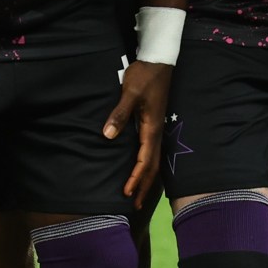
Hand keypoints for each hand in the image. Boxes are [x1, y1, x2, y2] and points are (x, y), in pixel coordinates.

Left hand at [102, 60, 171, 205]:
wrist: (159, 61)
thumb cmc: (144, 75)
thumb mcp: (130, 92)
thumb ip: (119, 114)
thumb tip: (108, 135)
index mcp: (152, 128)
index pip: (145, 160)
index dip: (135, 178)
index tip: (125, 193)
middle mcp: (156, 132)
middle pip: (152, 167)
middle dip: (143, 187)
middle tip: (134, 206)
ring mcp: (156, 128)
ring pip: (153, 160)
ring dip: (145, 179)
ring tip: (137, 194)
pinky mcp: (153, 123)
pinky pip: (151, 151)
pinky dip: (146, 166)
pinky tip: (140, 169)